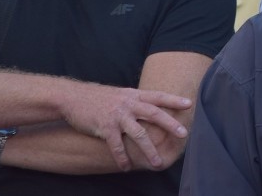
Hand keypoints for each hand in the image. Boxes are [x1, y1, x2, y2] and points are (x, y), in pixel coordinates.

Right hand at [59, 80, 191, 170]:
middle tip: (184, 134)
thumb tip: (153, 107)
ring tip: (157, 163)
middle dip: (170, 124)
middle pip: (154, 113)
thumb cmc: (100, 98)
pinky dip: (122, 157)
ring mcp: (117, 115)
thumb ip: (137, 101)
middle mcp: (128, 104)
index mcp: (134, 95)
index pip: (158, 96)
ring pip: (138, 133)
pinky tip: (126, 167)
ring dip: (149, 149)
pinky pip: (116, 145)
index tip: (189, 104)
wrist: (72, 97)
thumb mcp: (122, 94)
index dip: (174, 100)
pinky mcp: (104, 127)